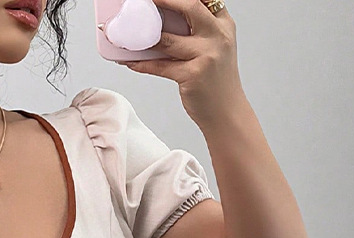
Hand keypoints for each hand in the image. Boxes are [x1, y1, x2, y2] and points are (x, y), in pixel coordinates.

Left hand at [122, 0, 246, 128]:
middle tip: (145, 0)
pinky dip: (141, 63)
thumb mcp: (215, 48)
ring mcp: (206, 55)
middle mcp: (217, 35)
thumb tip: (163, 22)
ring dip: (143, 37)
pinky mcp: (193, 75)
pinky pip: (160, 66)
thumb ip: (198, 31)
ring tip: (127, 34)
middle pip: (189, 6)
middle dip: (164, 0)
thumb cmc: (216, 81)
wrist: (226, 111)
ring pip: (168, 39)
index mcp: (223, 24)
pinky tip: (129, 61)